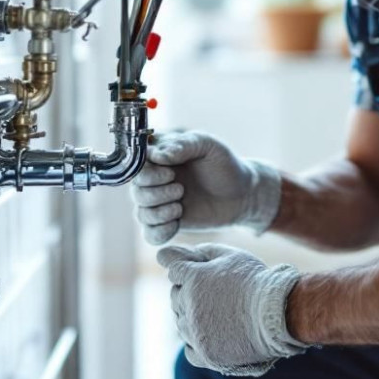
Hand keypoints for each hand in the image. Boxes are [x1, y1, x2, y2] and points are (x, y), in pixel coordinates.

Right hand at [132, 131, 280, 244]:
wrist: (242, 194)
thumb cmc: (225, 165)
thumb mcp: (209, 145)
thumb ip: (183, 144)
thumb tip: (156, 155)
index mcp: (160, 157)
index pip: (136, 165)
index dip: (148, 172)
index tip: (171, 173)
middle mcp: (155, 180)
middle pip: (136, 191)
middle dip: (156, 193)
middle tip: (181, 189)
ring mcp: (160, 203)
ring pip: (141, 213)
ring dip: (158, 213)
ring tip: (180, 207)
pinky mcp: (168, 223)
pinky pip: (149, 234)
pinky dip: (159, 232)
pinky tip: (177, 224)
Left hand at [158, 243, 307, 375]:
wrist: (280, 315)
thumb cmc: (256, 281)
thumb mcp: (231, 256)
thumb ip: (198, 251)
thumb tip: (167, 254)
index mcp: (192, 278)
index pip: (174, 270)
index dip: (191, 271)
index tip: (208, 277)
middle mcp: (188, 305)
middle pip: (175, 296)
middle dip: (190, 293)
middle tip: (218, 295)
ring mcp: (195, 332)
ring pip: (180, 322)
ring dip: (194, 317)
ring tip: (221, 314)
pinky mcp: (205, 354)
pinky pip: (189, 348)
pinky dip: (198, 341)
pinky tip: (215, 333)